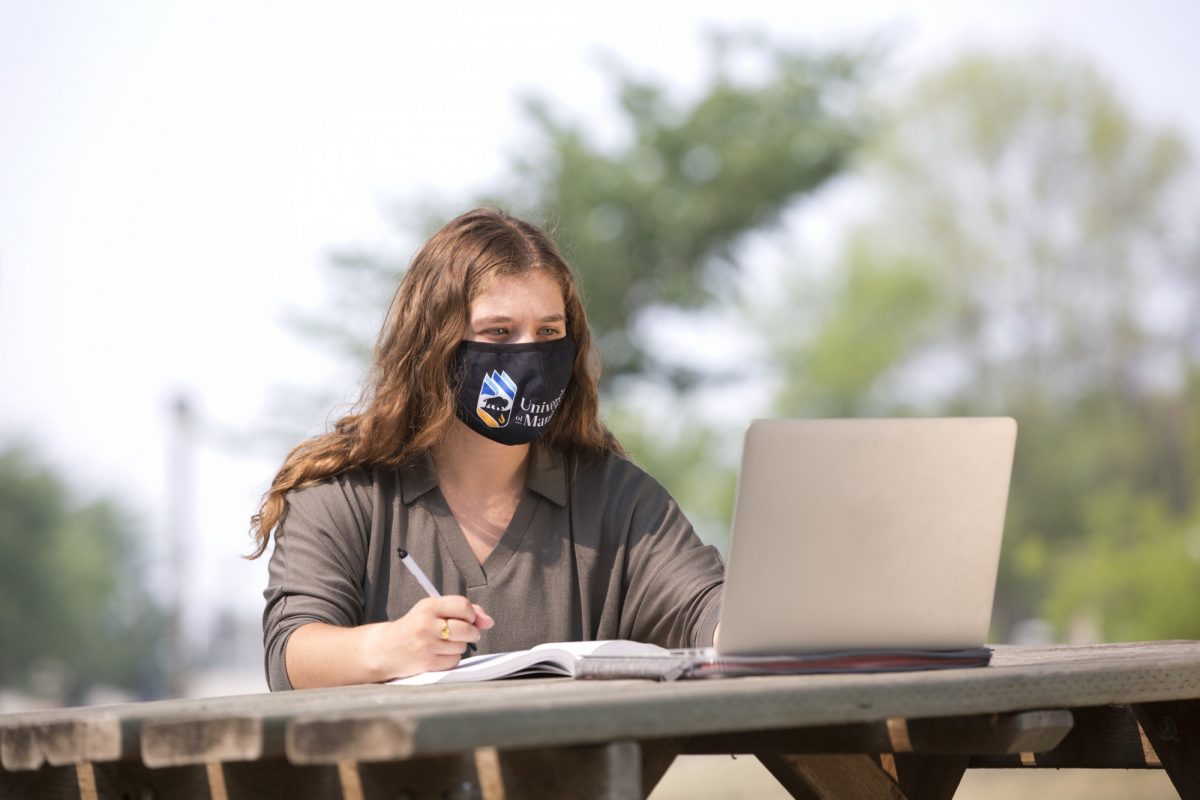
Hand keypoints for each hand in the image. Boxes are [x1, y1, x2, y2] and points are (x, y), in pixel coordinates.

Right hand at [363, 595, 494, 679]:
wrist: (387, 649)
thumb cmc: (415, 627)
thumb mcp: (433, 611)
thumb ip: (462, 611)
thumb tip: (489, 621)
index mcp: (428, 606)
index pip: (463, 606)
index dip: (471, 614)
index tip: (469, 619)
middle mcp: (426, 624)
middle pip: (466, 629)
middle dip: (472, 632)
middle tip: (465, 633)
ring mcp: (426, 645)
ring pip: (462, 646)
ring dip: (459, 646)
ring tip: (444, 643)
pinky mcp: (427, 663)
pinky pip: (454, 661)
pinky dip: (452, 658)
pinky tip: (439, 654)